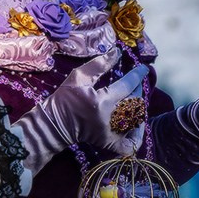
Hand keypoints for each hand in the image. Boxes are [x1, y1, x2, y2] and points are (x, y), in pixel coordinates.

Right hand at [13, 46, 148, 173]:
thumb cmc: (64, 99)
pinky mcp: (109, 144)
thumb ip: (99, 64)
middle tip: (134, 82)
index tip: (144, 68)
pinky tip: (136, 123)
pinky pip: (131, 143)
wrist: (54, 125)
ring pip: (136, 119)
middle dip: (137, 89)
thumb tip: (117, 52)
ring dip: (138, 106)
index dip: (137, 75)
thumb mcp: (78, 77)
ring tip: (133, 97)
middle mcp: (109, 119)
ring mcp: (111, 134)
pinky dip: (137, 133)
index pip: (127, 85)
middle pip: (134, 102)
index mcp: (102, 101)